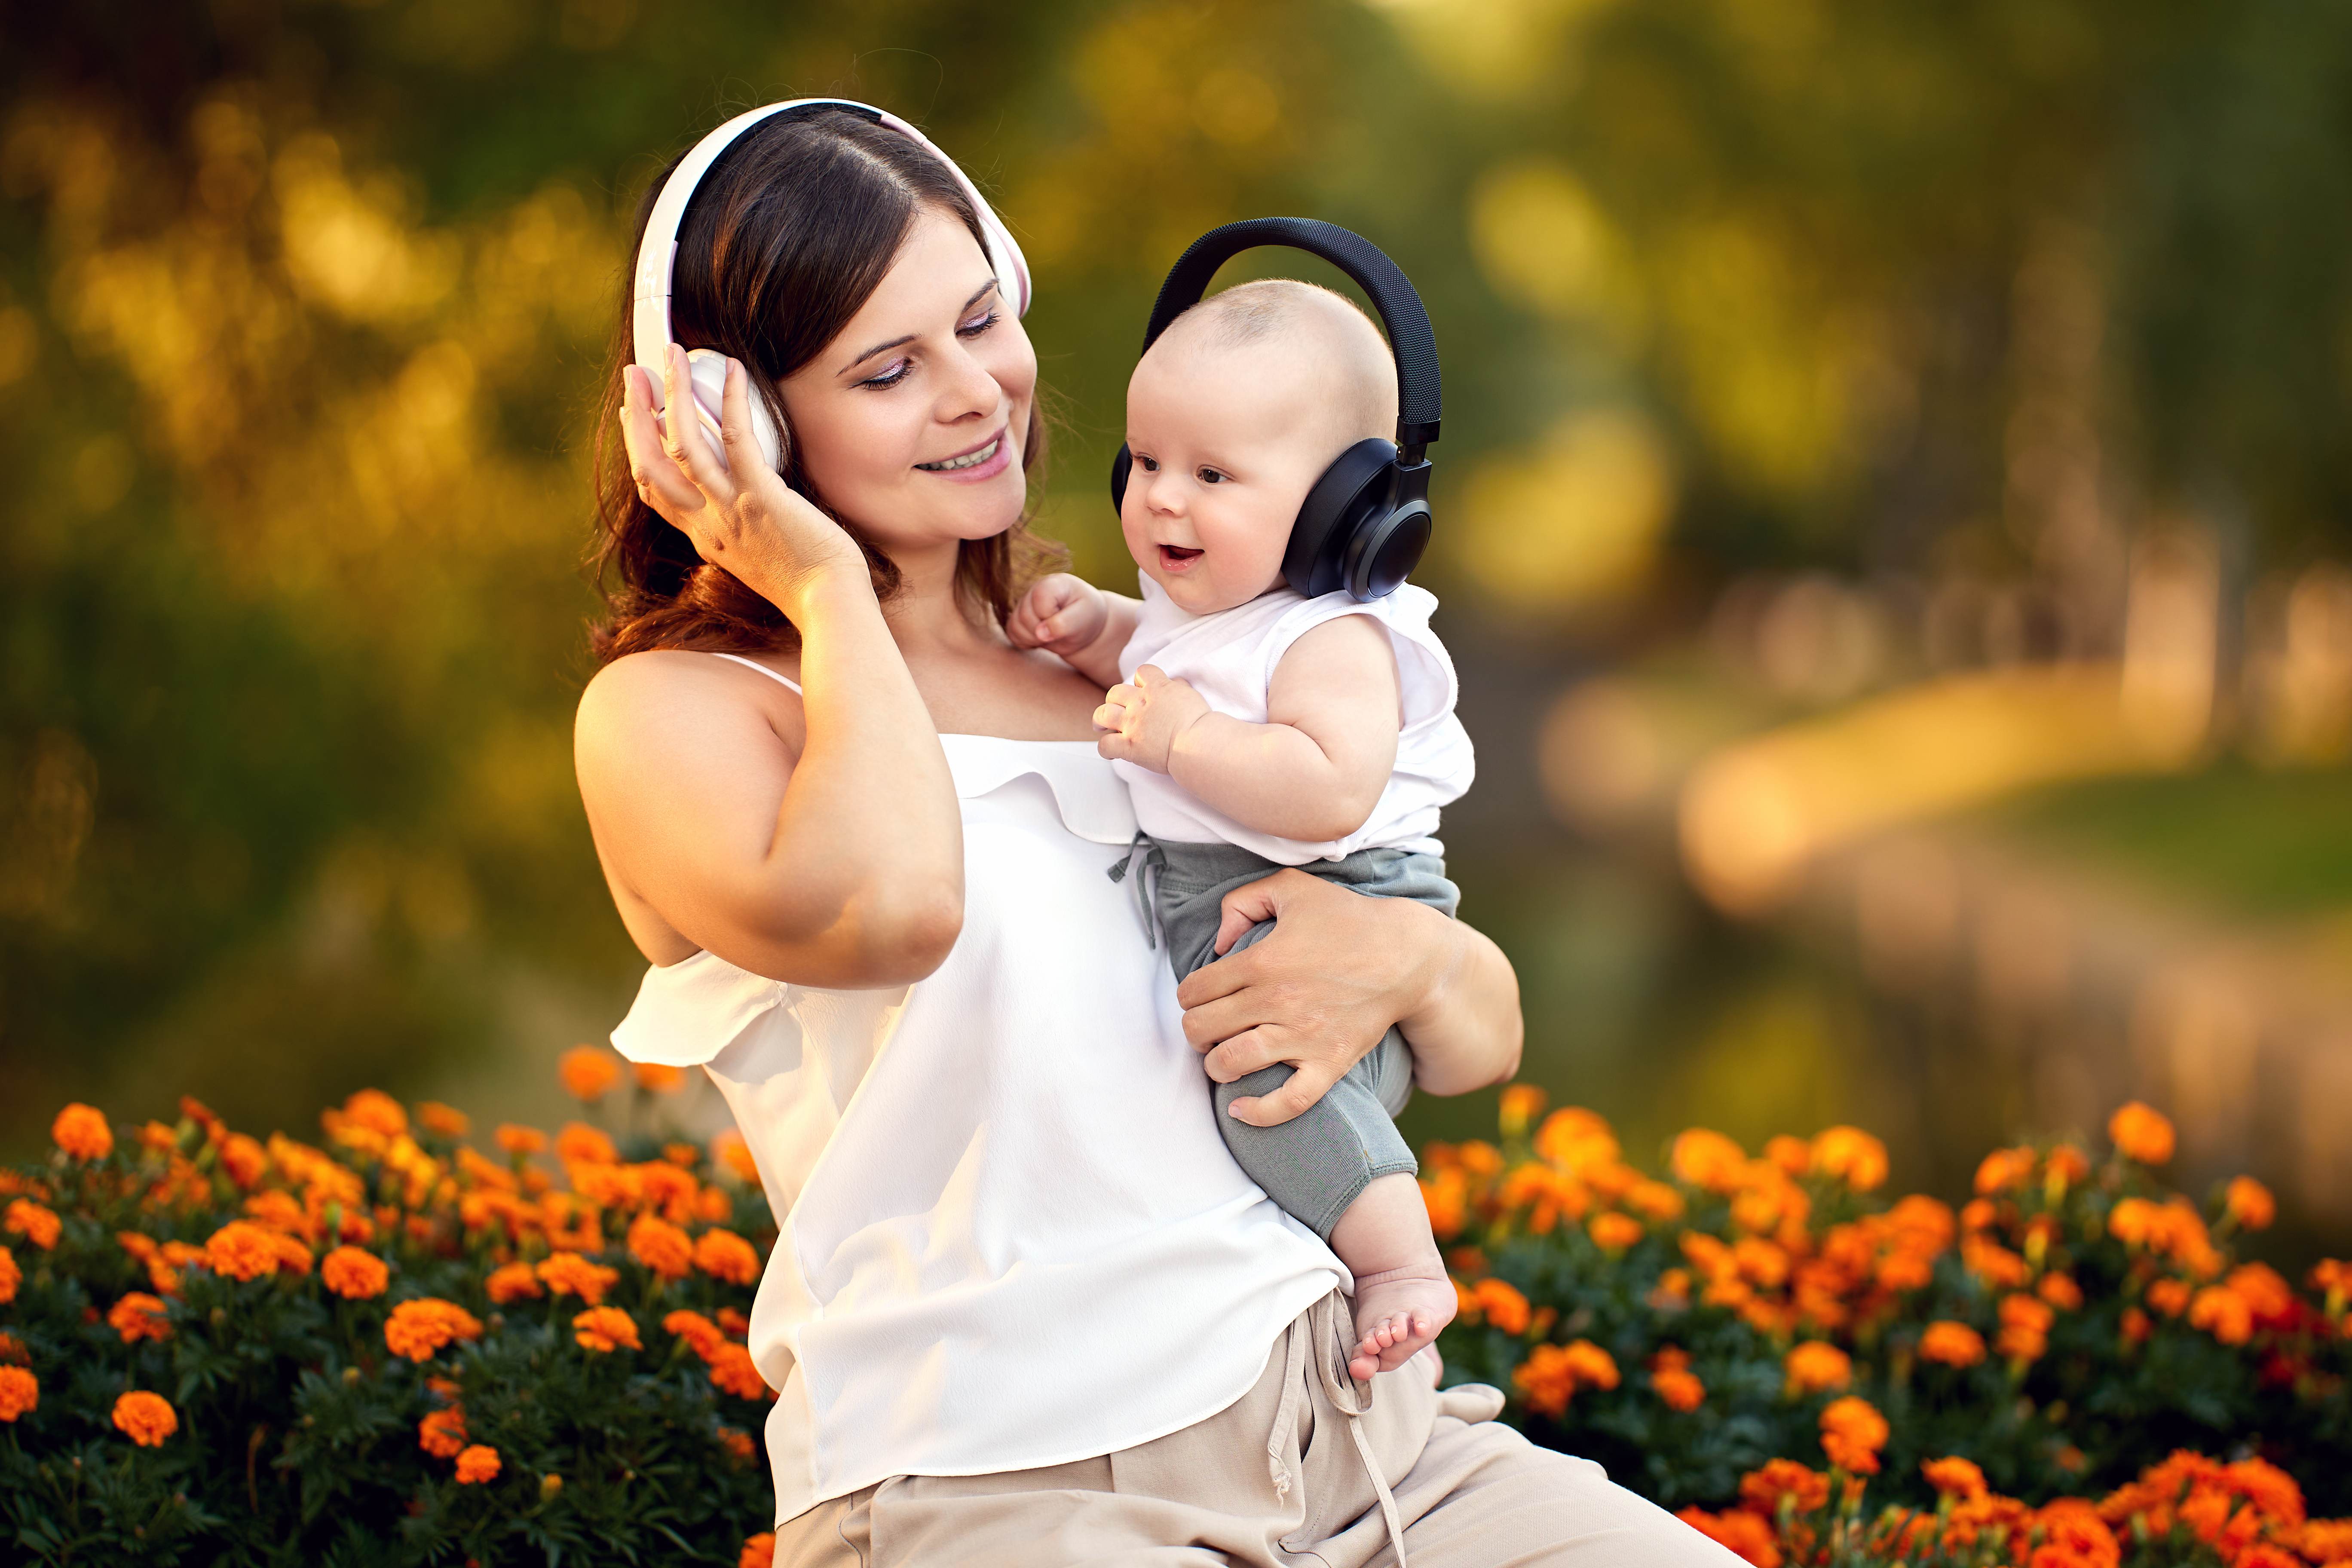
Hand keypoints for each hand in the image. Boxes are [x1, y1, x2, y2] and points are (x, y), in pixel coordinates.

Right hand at [618, 346, 868, 618]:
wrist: (828, 606)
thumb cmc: (807, 582)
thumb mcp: (756, 559)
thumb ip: (739, 532)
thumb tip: (740, 508)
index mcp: (704, 538)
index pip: (654, 491)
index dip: (637, 449)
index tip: (633, 416)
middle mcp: (707, 524)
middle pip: (651, 463)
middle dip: (638, 415)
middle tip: (634, 375)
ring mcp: (730, 510)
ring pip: (682, 444)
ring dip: (673, 393)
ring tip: (673, 355)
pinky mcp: (761, 498)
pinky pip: (737, 441)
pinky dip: (732, 402)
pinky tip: (734, 370)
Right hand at [1007, 573, 1108, 659]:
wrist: (1083, 626)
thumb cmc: (1086, 617)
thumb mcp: (1083, 619)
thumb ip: (1063, 624)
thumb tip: (1039, 634)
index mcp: (1053, 583)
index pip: (1040, 598)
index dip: (1050, 615)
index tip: (1066, 617)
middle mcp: (1034, 589)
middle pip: (1025, 615)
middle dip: (1043, 631)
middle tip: (1060, 632)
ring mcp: (1023, 604)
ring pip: (1015, 625)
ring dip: (1034, 638)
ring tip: (1052, 635)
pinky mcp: (1017, 618)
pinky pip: (1011, 633)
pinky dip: (1026, 642)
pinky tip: (1041, 639)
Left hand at [1093, 665, 1209, 773]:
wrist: (1197, 742)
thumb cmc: (1199, 722)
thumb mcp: (1190, 694)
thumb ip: (1179, 686)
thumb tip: (1175, 682)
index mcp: (1157, 688)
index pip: (1142, 672)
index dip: (1140, 680)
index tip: (1142, 689)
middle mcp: (1140, 704)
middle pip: (1115, 692)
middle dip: (1114, 700)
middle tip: (1117, 708)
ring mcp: (1132, 724)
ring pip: (1103, 714)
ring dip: (1100, 719)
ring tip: (1101, 725)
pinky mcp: (1129, 746)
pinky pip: (1105, 745)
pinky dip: (1105, 748)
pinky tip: (1110, 752)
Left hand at [1176, 870, 1447, 1125]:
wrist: (1406, 954)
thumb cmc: (1347, 919)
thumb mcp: (1291, 887)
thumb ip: (1242, 901)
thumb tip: (1217, 943)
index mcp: (1261, 961)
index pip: (1194, 991)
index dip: (1189, 995)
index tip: (1200, 996)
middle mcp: (1276, 1001)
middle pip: (1202, 1029)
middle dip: (1196, 1029)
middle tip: (1209, 1025)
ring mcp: (1303, 1037)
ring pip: (1232, 1063)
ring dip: (1215, 1064)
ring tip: (1222, 1058)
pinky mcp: (1329, 1062)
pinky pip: (1289, 1101)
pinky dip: (1259, 1113)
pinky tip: (1239, 1109)